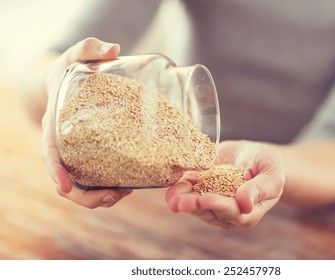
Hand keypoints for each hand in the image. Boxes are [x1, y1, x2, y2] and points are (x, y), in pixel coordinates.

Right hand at [41, 37, 131, 207]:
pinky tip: (131, 183)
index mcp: (53, 126)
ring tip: (128, 191)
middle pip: (67, 182)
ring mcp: (76, 154)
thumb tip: (114, 48)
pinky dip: (110, 187)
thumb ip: (88, 48)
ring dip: (103, 197)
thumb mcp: (74, 56)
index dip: (56, 172)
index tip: (65, 188)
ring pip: (83, 187)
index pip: (49, 153)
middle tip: (116, 195)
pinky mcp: (90, 156)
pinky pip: (96, 179)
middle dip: (88, 196)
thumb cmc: (68, 71)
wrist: (65, 83)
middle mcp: (63, 145)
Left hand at [165, 140, 284, 228]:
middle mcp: (228, 211)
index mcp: (248, 212)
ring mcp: (213, 201)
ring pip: (196, 206)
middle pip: (209, 212)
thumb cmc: (269, 166)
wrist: (254, 155)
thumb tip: (244, 205)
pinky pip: (189, 192)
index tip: (206, 199)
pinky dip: (179, 190)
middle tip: (181, 202)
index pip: (232, 212)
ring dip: (182, 201)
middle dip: (194, 206)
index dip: (218, 206)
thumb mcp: (271, 175)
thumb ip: (259, 190)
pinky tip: (171, 188)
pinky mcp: (202, 189)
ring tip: (172, 197)